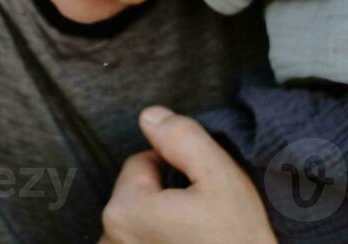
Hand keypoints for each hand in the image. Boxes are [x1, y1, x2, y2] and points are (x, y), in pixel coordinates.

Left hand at [99, 107, 274, 243]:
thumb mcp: (220, 177)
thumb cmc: (238, 240)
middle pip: (137, 193)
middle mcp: (110, 238)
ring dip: (161, 224)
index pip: (141, 162)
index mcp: (124, 210)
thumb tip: (151, 116)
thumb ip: (182, 138)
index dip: (175, 168)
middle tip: (202, 214)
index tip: (200, 190)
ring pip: (140, 220)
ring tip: (196, 236)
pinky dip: (159, 241)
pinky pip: (141, 241)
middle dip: (165, 196)